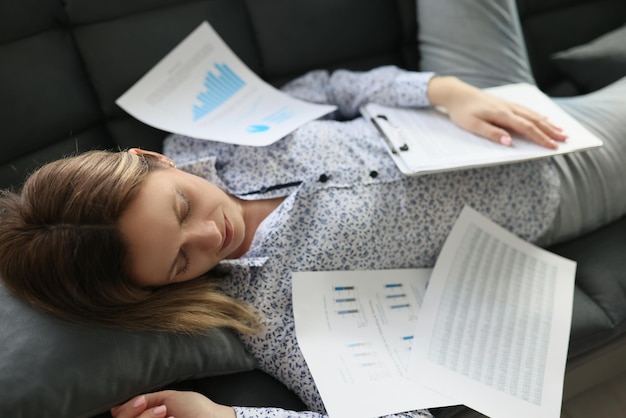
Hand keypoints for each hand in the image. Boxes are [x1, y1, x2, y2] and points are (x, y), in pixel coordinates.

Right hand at [110, 390, 235, 417]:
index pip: (123, 415)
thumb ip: (146, 400)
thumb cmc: (197, 409)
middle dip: (138, 413)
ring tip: (167, 414)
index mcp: (149, 415)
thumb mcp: (169, 399)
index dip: (127, 409)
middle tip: (160, 409)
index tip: (142, 401)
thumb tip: (118, 405)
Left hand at [427, 76, 567, 148]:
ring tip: (561, 130)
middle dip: (551, 131)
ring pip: (533, 115)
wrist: (456, 93)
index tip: (554, 147)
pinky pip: (527, 110)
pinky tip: (545, 118)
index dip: (541, 138)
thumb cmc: (462, 111)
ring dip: (548, 123)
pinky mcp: (505, 104)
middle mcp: (509, 108)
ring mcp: (508, 104)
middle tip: (566, 139)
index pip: (527, 128)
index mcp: (502, 114)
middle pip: (535, 120)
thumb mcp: (472, 125)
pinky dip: (538, 115)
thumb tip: (509, 142)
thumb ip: (491, 133)